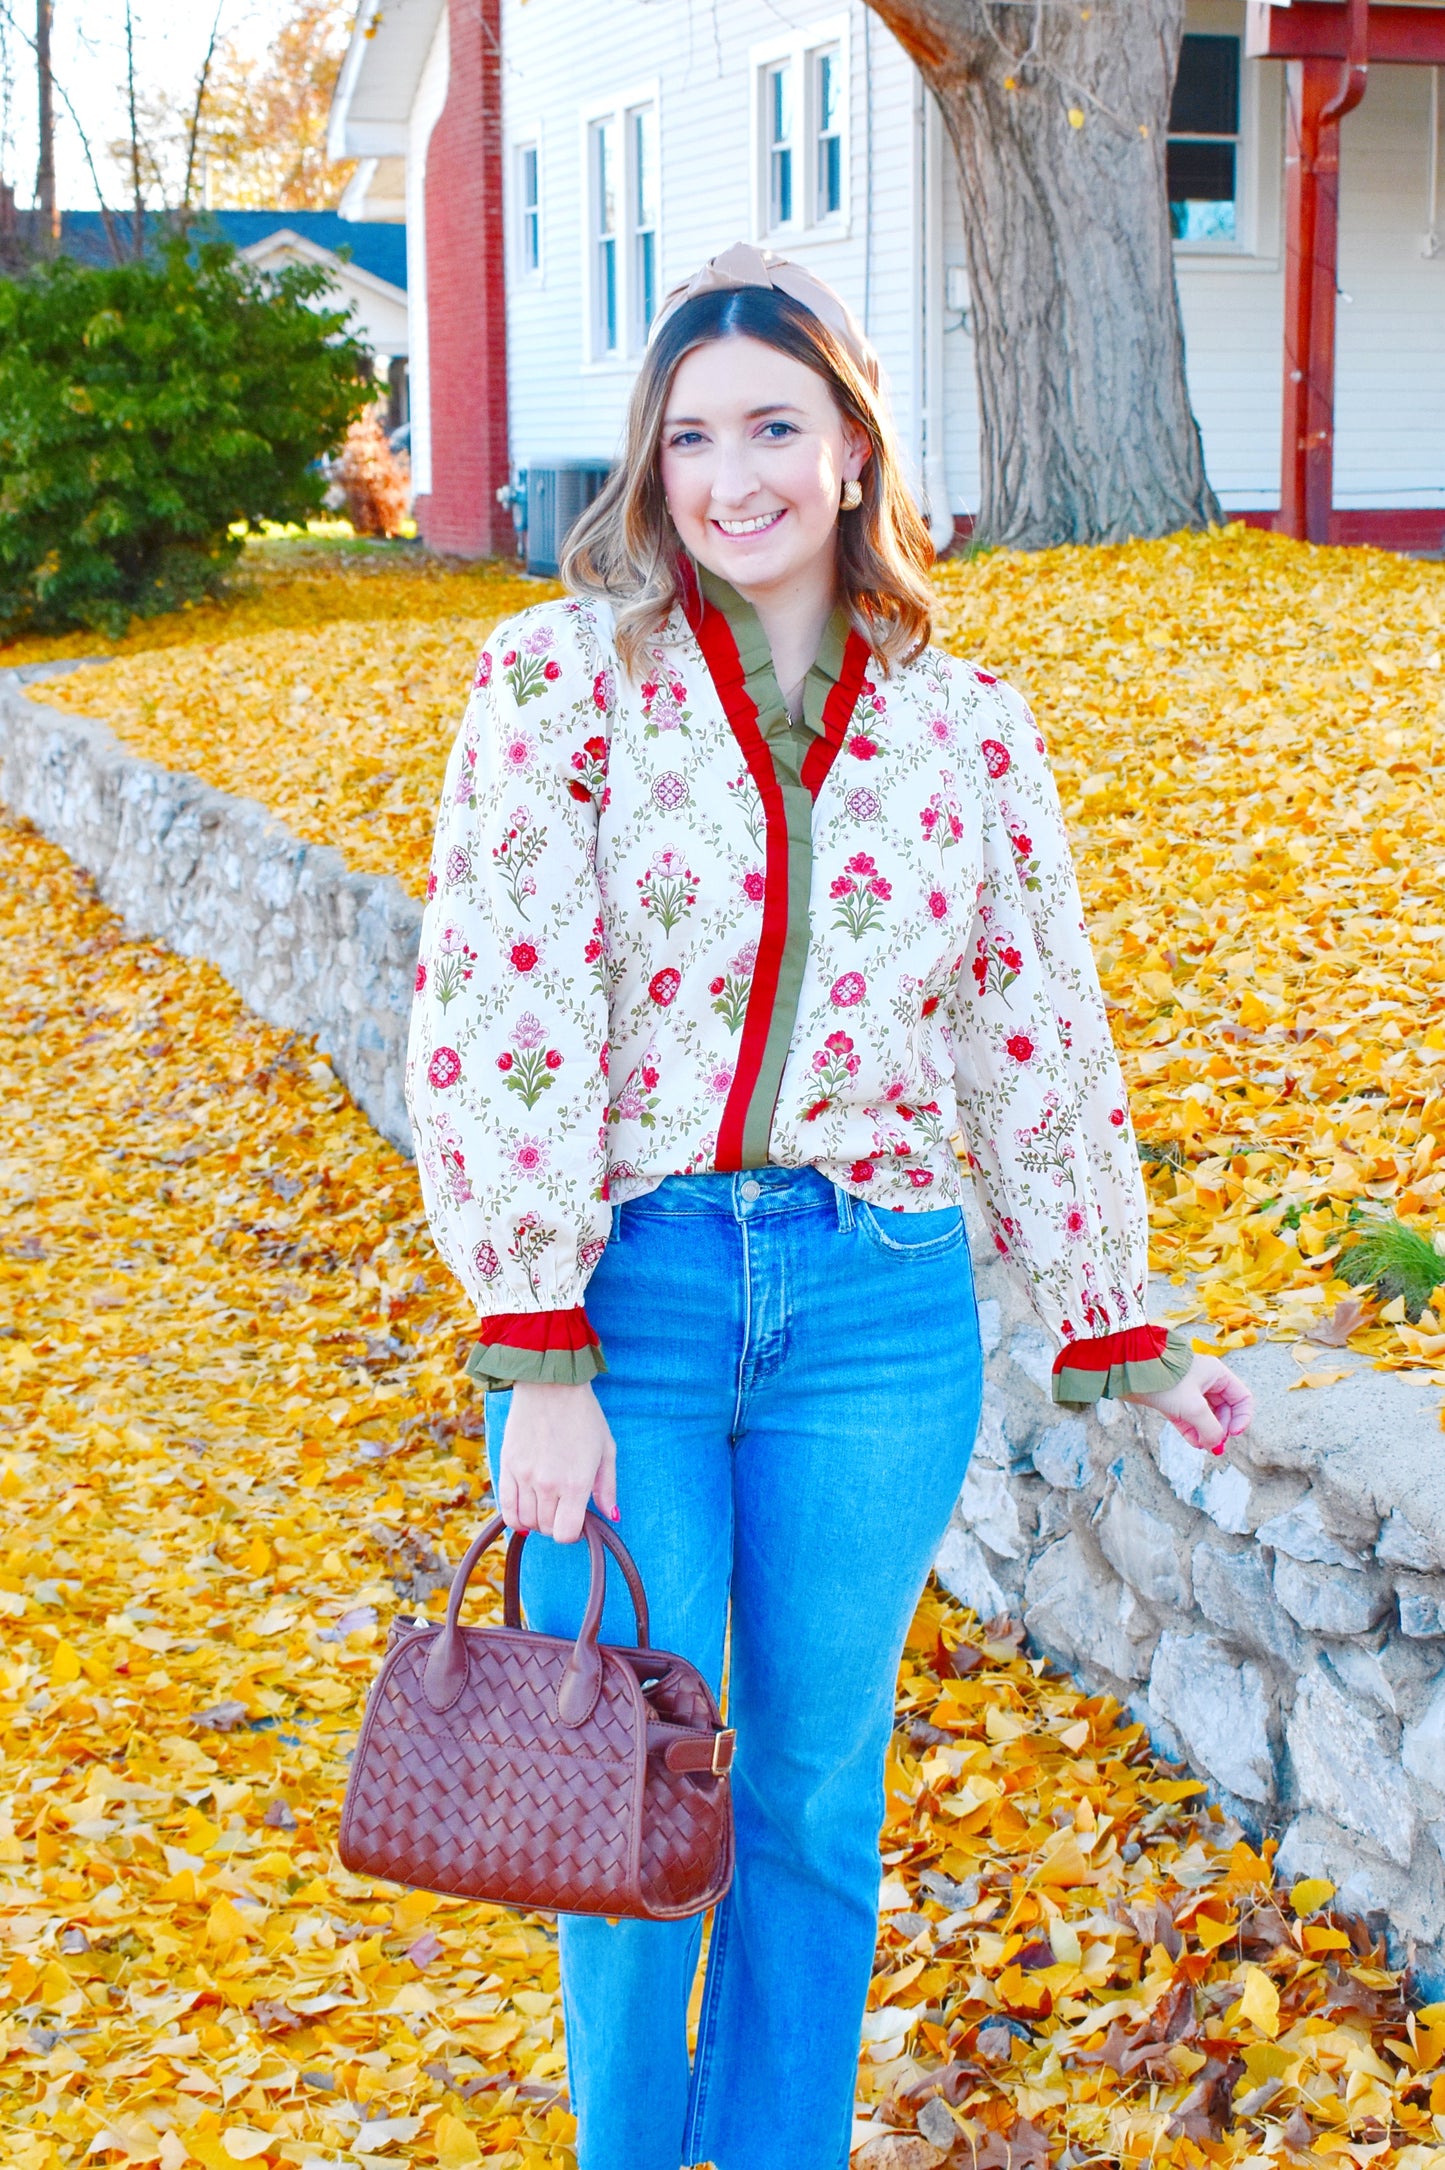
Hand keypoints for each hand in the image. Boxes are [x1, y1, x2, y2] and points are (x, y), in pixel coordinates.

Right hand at [498, 1380, 617, 1542]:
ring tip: (546, 1505)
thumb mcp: (606, 1450)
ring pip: (525, 1520)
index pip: (566, 1533)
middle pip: (546, 1528)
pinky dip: (515, 1516)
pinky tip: (525, 1510)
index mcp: (576, 1482)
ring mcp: (524, 1476)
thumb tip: (611, 1516)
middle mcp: (548, 1484)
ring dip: (537, 1520)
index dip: (573, 1533)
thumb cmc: (584, 1415)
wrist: (551, 1385)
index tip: (577, 1522)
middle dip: (556, 1524)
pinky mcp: (506, 1466)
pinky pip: (506, 1507)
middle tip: (563, 1508)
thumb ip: (607, 1487)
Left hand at [1124, 1353, 1253, 1454]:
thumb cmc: (1164, 1379)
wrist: (1129, 1371)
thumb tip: (1215, 1445)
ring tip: (1202, 1445)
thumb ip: (1210, 1428)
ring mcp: (1189, 1390)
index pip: (1242, 1398)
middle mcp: (1205, 1381)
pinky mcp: (1173, 1399)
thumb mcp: (1193, 1407)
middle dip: (1221, 1429)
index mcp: (1216, 1374)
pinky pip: (1189, 1419)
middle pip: (1224, 1410)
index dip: (1242, 1418)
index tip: (1233, 1434)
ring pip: (1206, 1416)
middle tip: (1214, 1445)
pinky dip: (1192, 1431)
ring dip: (1206, 1432)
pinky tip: (1194, 1442)